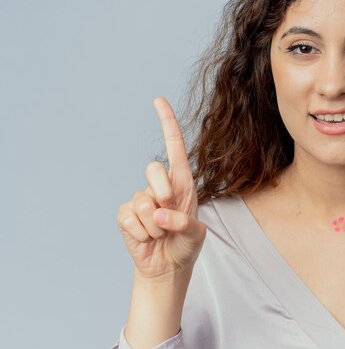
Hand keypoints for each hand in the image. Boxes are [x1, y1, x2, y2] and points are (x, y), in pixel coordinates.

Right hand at [117, 97, 205, 279]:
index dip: (167, 122)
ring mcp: (141, 198)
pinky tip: (147, 238)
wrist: (168, 266)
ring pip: (142, 202)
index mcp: (182, 181)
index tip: (159, 100)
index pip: (174, 146)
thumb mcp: (196, 235)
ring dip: (155, 225)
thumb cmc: (186, 244)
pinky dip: (141, 233)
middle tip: (170, 218)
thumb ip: (184, 222)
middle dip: (163, 194)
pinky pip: (129, 218)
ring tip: (161, 233)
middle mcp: (160, 185)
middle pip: (153, 169)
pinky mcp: (125, 214)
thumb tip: (159, 213)